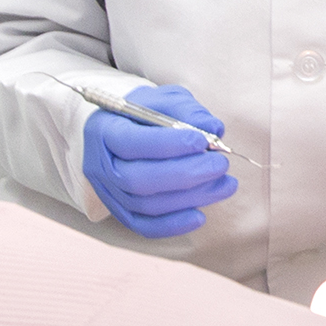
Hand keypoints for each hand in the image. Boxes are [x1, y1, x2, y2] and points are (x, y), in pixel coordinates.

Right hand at [82, 83, 236, 238]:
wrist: (124, 132)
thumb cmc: (145, 113)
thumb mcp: (162, 99)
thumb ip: (186, 109)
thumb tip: (214, 130)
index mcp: (104, 129)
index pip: (131, 142)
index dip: (168, 144)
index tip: (203, 140)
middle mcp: (101, 164)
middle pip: (137, 179)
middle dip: (184, 174)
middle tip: (220, 165)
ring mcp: (109, 192)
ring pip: (146, 205)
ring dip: (190, 198)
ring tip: (225, 184)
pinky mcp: (121, 212)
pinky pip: (144, 227)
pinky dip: (173, 225)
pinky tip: (201, 215)